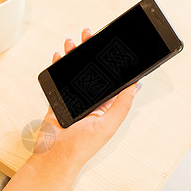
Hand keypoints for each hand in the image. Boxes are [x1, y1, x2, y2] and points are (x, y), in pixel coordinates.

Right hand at [32, 28, 141, 168]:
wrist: (55, 156)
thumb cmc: (82, 146)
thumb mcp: (108, 125)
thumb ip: (121, 105)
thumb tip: (135, 85)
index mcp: (105, 106)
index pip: (111, 78)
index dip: (111, 61)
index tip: (111, 44)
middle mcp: (90, 100)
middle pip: (92, 70)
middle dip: (90, 51)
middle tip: (90, 34)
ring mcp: (73, 99)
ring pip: (75, 71)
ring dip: (74, 55)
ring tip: (73, 42)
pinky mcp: (58, 99)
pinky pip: (59, 79)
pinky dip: (58, 66)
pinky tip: (59, 55)